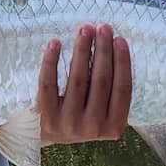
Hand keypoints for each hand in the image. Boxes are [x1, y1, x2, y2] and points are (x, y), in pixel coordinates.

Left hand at [37, 23, 131, 144]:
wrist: (42, 137)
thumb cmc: (78, 117)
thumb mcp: (101, 114)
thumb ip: (109, 93)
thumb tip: (115, 48)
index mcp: (113, 127)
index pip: (122, 90)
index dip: (122, 62)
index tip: (120, 39)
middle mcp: (92, 127)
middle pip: (101, 81)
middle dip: (103, 50)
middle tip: (103, 28)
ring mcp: (67, 123)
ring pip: (77, 80)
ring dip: (82, 50)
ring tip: (85, 29)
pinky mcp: (44, 117)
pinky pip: (49, 83)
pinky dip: (51, 61)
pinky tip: (56, 42)